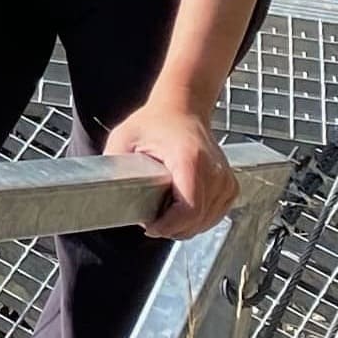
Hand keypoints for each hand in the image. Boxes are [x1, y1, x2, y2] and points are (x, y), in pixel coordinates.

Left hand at [102, 104, 237, 239]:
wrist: (183, 109)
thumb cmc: (155, 122)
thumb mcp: (124, 138)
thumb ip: (115, 164)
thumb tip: (107, 191)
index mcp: (189, 159)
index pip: (189, 209)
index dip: (168, 225)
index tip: (151, 226)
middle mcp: (213, 170)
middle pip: (198, 219)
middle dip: (173, 228)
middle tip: (153, 222)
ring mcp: (225, 178)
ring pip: (208, 221)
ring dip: (186, 225)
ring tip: (165, 213)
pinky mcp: (230, 184)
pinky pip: (216, 214)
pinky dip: (200, 219)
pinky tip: (182, 210)